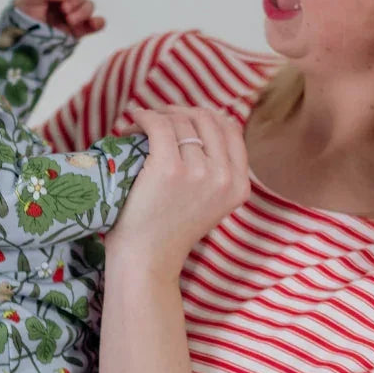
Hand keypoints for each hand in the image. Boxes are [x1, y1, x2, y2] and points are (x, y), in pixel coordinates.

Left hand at [14, 0, 104, 38]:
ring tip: (69, 21)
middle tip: (63, 10)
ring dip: (83, 12)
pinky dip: (98, 23)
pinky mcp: (79, 29)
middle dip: (75, 0)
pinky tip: (93, 23)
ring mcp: (74, 13)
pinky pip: (95, 24)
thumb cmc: (25, 13)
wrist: (23, 36)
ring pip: (89, 7)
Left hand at [108, 105, 250, 278]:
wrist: (147, 261)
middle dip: (181, 112)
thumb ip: (214, 173)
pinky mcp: (169, 168)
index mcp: (239, 185)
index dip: (205, 117)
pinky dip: (144, 117)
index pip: (231, 130)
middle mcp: (224, 177)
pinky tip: (134, 121)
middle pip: (206, 119)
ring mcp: (198, 172)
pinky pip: (159, 126)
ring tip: (141, 125)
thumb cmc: (168, 233)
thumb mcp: (208, 204)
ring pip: (180, 121)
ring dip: (158, 116)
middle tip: (159, 117)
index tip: (183, 118)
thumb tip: (200, 127)